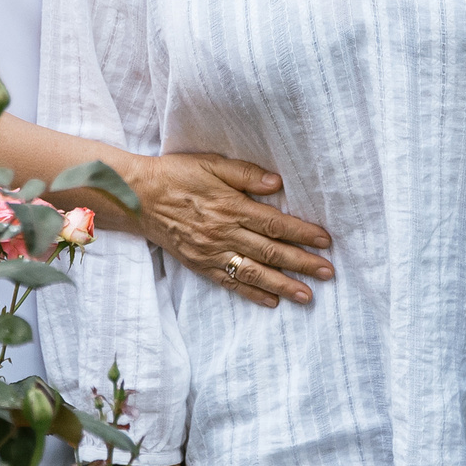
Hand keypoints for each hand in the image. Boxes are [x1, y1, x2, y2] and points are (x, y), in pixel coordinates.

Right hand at [125, 153, 332, 308]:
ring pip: (254, 273)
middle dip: (302, 263)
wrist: (137, 197)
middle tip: (328, 272)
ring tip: (308, 296)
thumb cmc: (176, 174)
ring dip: (283, 285)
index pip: (275, 223)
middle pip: (271, 251)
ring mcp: (211, 252)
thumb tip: (277, 184)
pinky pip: (229, 283)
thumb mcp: (210, 163)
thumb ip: (244, 174)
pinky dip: (251, 294)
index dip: (302, 232)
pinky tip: (271, 302)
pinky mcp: (199, 264)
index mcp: (230, 206)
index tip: (325, 240)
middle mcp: (224, 233)